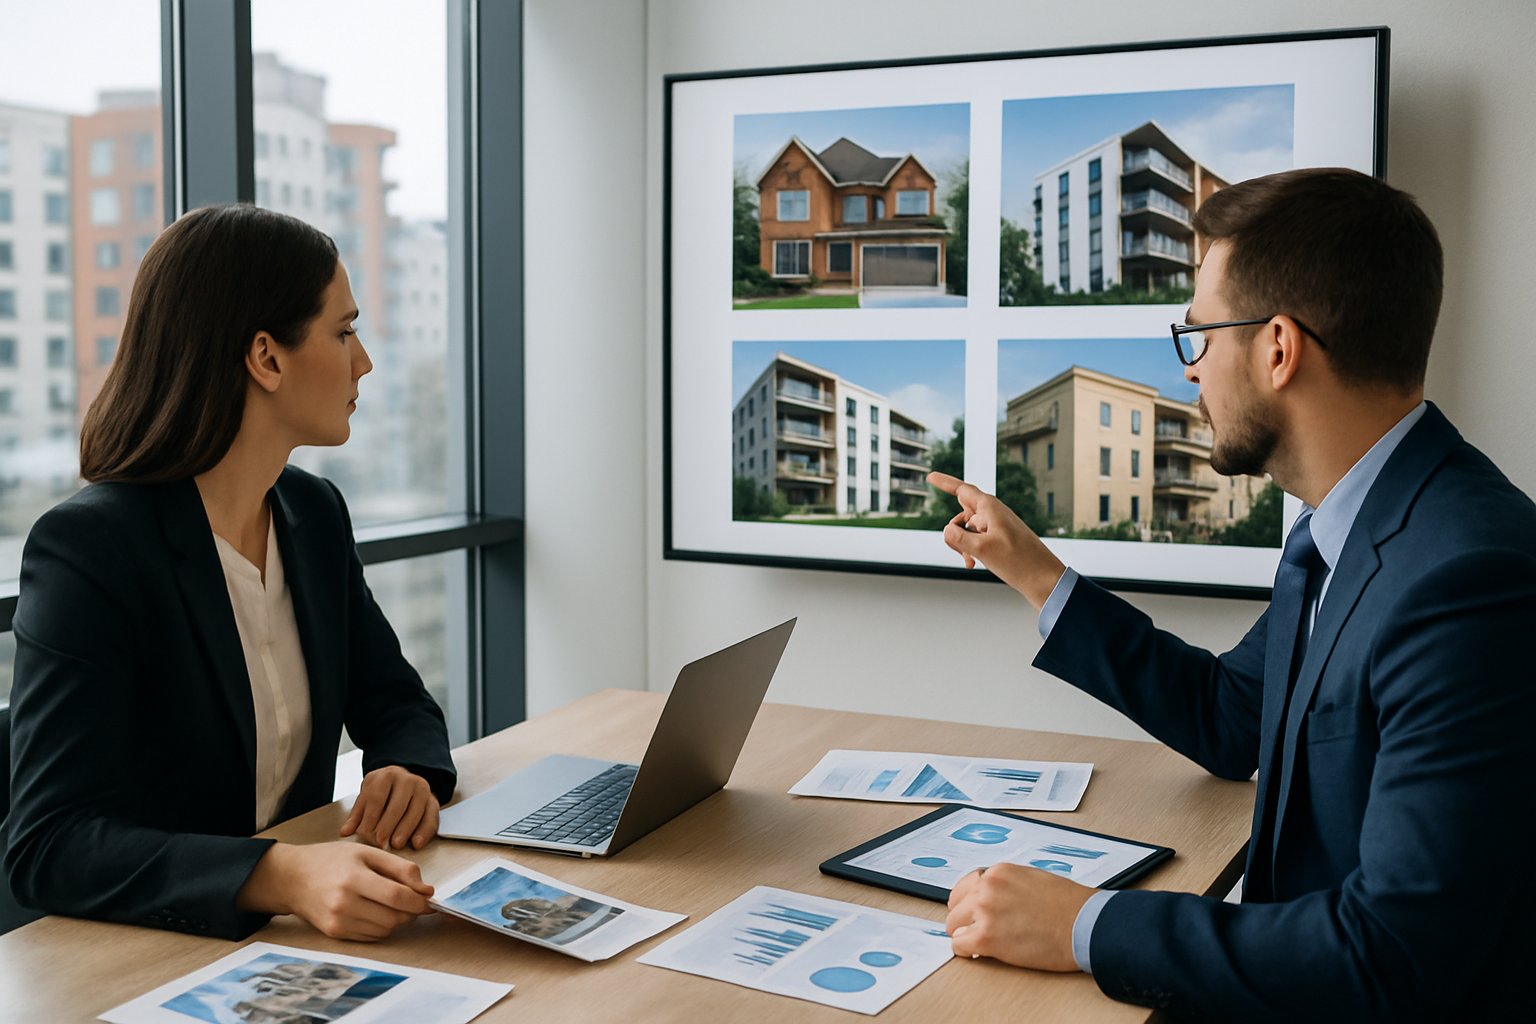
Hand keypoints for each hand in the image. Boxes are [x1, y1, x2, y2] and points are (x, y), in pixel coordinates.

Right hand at [237, 842, 434, 940]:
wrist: (292, 878)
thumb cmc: (332, 860)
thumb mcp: (367, 853)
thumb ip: (400, 868)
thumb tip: (426, 890)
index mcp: (354, 878)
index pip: (398, 897)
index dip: (419, 901)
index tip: (429, 899)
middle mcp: (344, 903)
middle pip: (394, 917)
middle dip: (410, 911)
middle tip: (410, 899)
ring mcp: (338, 922)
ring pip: (385, 930)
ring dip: (396, 919)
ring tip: (389, 902)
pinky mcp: (335, 934)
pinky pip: (371, 937)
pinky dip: (381, 926)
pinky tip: (374, 911)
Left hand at [341, 766, 439, 849]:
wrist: (403, 781)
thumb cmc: (381, 792)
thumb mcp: (366, 797)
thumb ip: (357, 815)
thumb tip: (345, 832)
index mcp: (387, 776)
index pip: (377, 797)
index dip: (370, 817)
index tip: (364, 833)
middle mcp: (408, 780)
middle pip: (397, 804)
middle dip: (388, 825)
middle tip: (379, 842)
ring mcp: (423, 790)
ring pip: (416, 811)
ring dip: (406, 829)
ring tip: (396, 844)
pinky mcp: (434, 802)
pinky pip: (431, 818)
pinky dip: (425, 832)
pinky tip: (416, 843)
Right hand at [927, 471, 1065, 607]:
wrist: (1044, 581)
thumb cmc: (1018, 562)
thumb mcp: (982, 550)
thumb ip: (958, 537)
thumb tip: (946, 530)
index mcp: (990, 508)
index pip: (962, 490)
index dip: (945, 483)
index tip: (930, 477)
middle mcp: (993, 514)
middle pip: (961, 514)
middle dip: (953, 532)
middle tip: (962, 553)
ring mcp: (996, 527)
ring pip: (966, 530)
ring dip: (962, 545)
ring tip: (971, 563)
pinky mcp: (1000, 540)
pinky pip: (976, 540)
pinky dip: (970, 550)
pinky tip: (973, 565)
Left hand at [945, 863, 1093, 971]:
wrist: (1085, 924)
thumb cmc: (1069, 905)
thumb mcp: (1032, 879)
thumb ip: (1007, 886)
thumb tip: (994, 899)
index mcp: (999, 872)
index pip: (967, 885)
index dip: (970, 901)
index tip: (973, 912)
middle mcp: (988, 887)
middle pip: (956, 904)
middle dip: (963, 917)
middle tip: (972, 929)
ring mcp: (985, 911)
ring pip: (953, 924)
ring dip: (964, 934)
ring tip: (979, 943)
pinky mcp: (987, 937)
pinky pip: (959, 945)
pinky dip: (966, 951)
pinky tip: (979, 953)